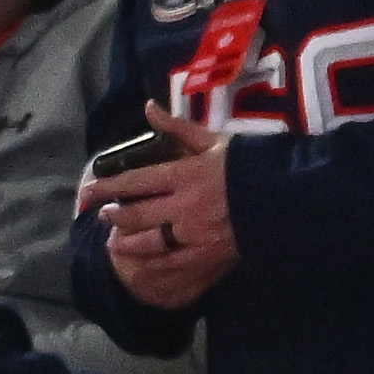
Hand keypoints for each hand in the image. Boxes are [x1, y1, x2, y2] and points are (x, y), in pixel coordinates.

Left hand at [85, 106, 239, 309]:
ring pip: (150, 243)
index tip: (88, 192)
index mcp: (184, 175)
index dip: (107, 187)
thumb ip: (178, 128)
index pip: (135, 181)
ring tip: (117, 240)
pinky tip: (142, 265)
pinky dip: (153, 266)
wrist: (285, 200)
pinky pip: (173, 265)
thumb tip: (149, 108)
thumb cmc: (249, 166)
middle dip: (114, 216)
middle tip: (103, 215)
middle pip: (137, 215)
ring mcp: (196, 235)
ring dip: (128, 241)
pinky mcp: (209, 256)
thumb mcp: (215, 141)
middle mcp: (184, 207)